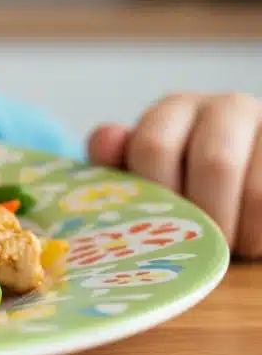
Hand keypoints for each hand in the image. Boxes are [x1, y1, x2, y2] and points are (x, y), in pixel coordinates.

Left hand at [88, 93, 261, 258]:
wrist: (243, 180)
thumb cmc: (183, 183)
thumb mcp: (145, 172)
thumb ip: (117, 160)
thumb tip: (108, 140)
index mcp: (175, 109)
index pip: (153, 146)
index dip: (156, 195)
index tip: (158, 225)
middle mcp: (225, 107)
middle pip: (215, 163)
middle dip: (204, 216)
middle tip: (196, 245)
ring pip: (255, 188)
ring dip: (237, 229)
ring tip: (226, 246)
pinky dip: (260, 230)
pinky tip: (251, 238)